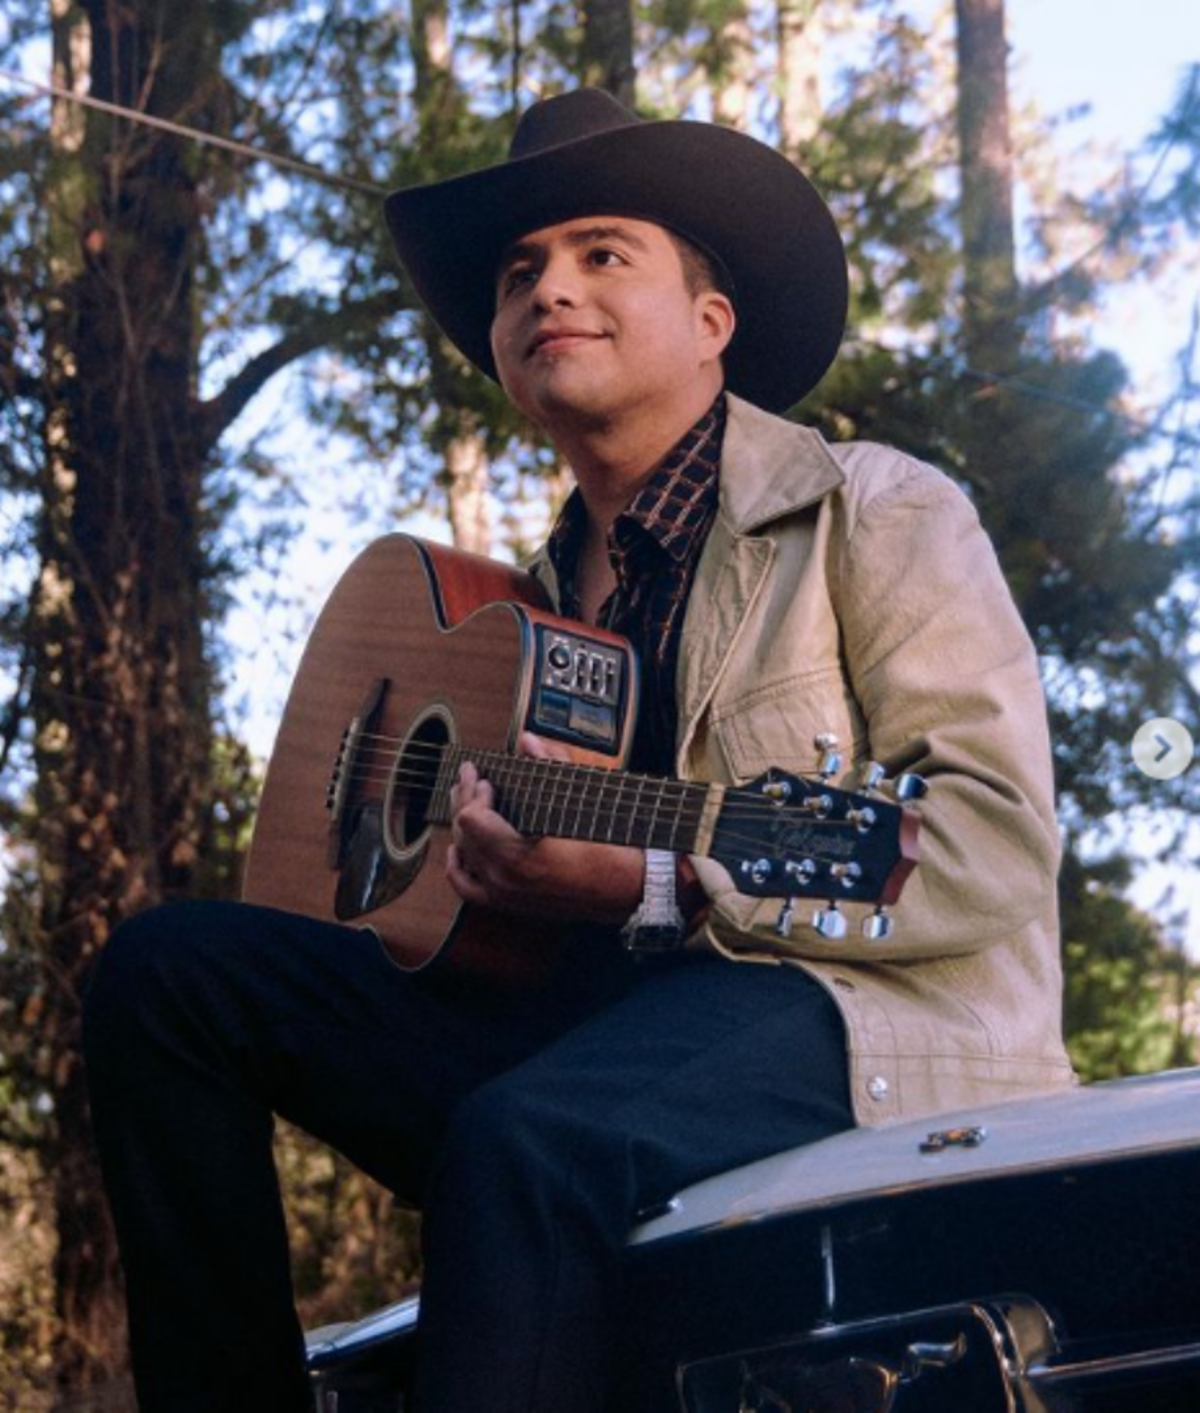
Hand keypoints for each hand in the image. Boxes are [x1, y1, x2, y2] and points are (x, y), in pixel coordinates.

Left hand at [446, 732, 643, 921]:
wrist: (626, 888)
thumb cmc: (609, 848)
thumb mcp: (581, 801)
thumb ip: (550, 766)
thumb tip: (528, 740)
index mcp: (521, 857)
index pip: (473, 819)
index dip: (476, 792)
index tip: (487, 778)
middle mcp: (505, 880)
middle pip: (463, 832)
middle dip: (465, 799)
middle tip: (471, 777)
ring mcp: (504, 895)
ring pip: (462, 854)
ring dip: (460, 825)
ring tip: (463, 800)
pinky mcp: (508, 903)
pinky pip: (466, 887)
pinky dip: (458, 865)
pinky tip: (458, 849)